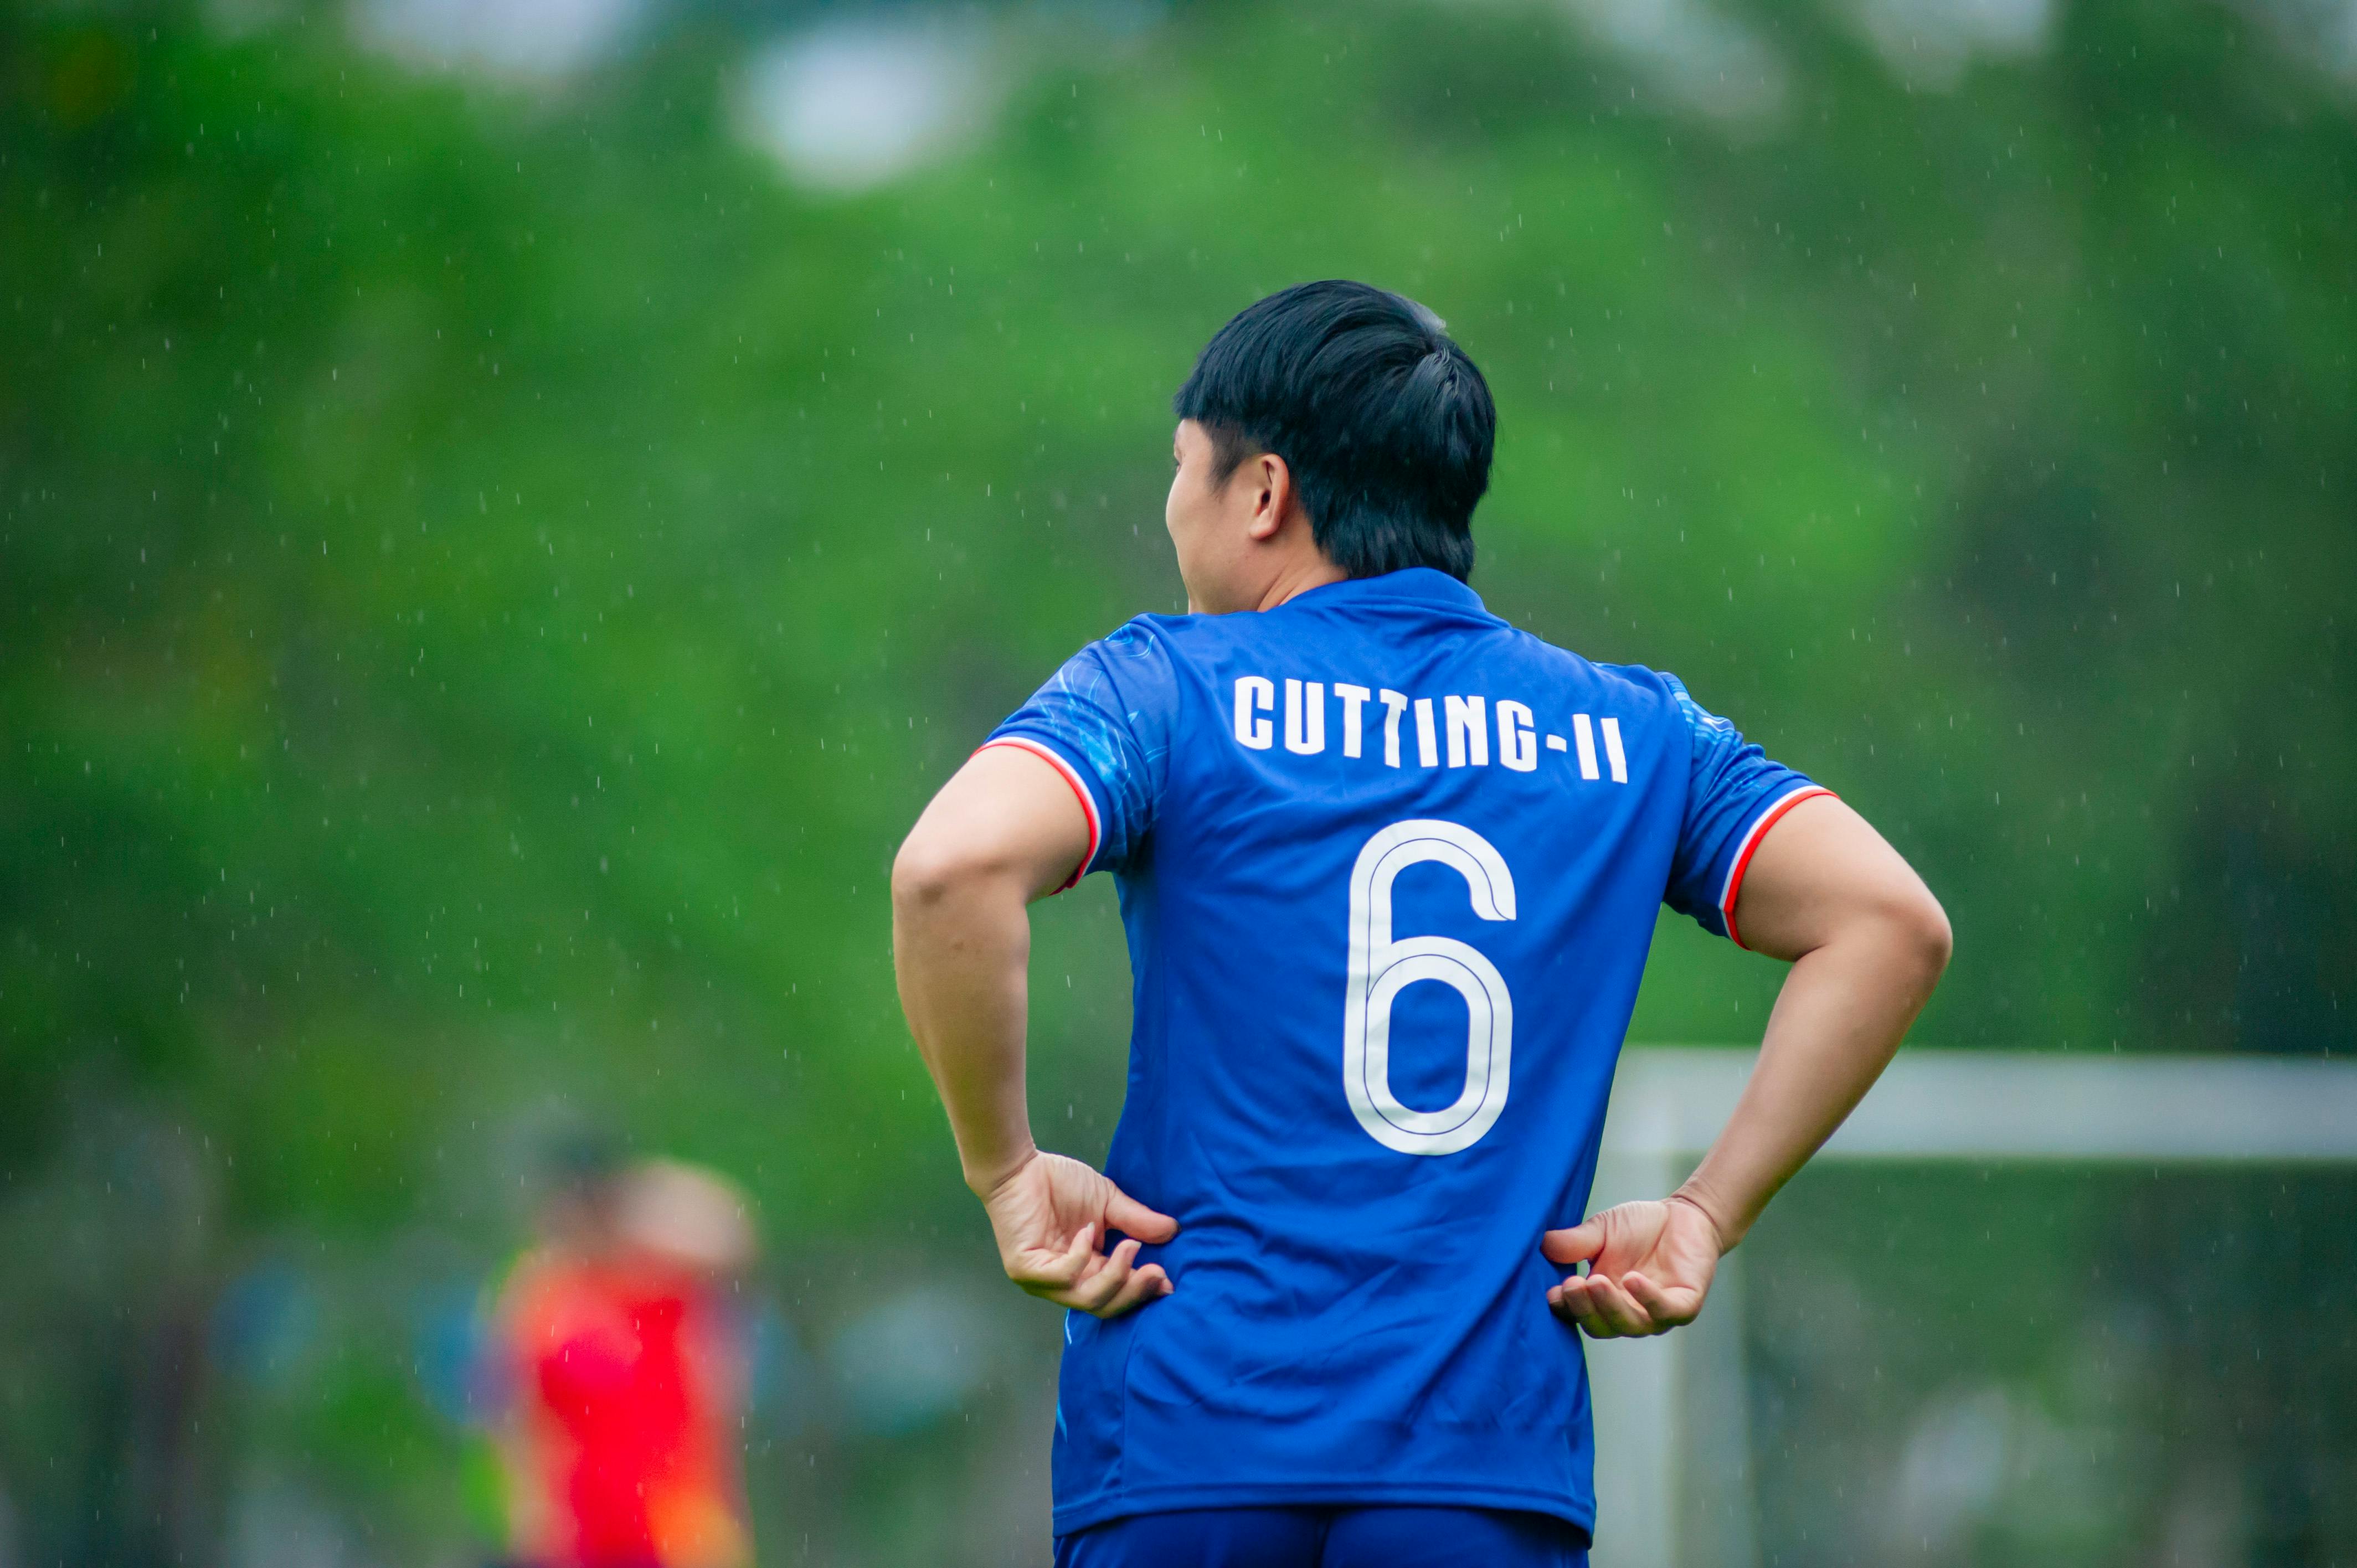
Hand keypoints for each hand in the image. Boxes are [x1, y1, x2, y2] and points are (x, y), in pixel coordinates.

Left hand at [979, 1151, 1177, 1318]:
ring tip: (1130, 1247)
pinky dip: (1082, 1257)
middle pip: (1104, 1306)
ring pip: (1087, 1298)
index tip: (1169, 1282)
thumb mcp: (1107, 1201)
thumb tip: (1173, 1231)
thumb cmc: (1059, 1183)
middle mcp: (1063, 1283)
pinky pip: (1063, 1277)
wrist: (1020, 1166)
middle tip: (1158, 1273)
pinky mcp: (1025, 1270)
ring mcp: (1042, 1281)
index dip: (1143, 1292)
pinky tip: (1087, 1233)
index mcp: (1085, 1271)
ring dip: (1115, 1276)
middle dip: (1135, 1292)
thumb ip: (1136, 1221)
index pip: (1115, 1295)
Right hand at [1541, 1194, 1724, 1338]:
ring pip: (1631, 1325)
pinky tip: (1633, 1280)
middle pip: (1602, 1327)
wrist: (1684, 1215)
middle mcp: (1627, 1314)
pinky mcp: (1684, 1305)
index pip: (1578, 1314)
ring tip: (1596, 1281)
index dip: (1566, 1308)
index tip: (1553, 1291)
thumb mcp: (1601, 1230)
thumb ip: (1576, 1242)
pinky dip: (1648, 1299)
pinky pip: (1666, 1312)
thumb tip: (1542, 1245)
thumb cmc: (1640, 1227)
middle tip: (1571, 1286)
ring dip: (1611, 1307)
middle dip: (1585, 1309)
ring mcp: (1656, 1313)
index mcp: (1602, 1300)